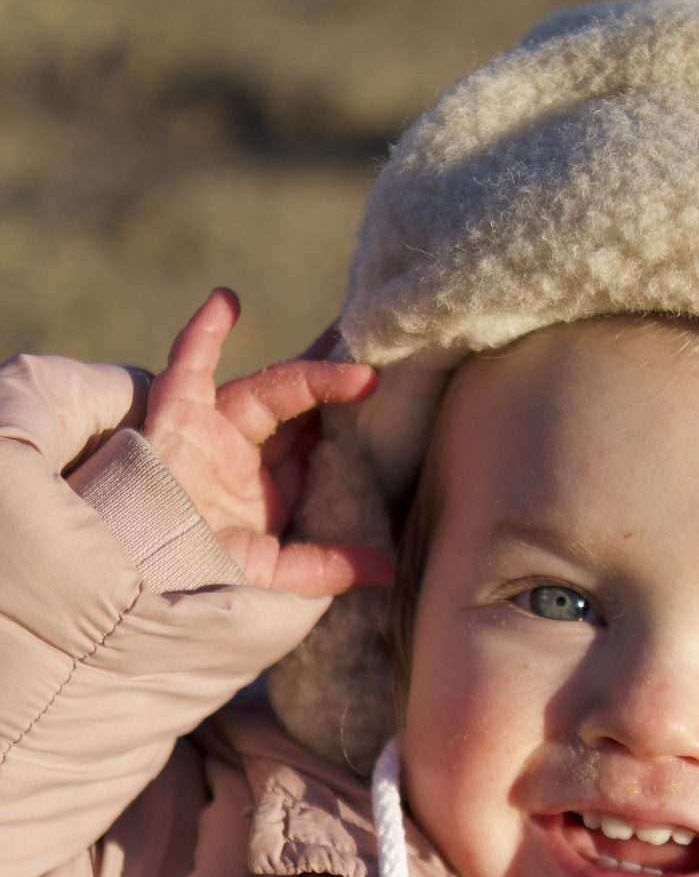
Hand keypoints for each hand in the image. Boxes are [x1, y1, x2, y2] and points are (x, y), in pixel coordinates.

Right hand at [141, 289, 391, 595]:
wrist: (130, 568)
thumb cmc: (192, 576)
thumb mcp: (268, 573)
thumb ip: (323, 567)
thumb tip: (387, 570)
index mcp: (269, 492)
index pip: (320, 451)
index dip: (352, 428)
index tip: (389, 404)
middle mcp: (245, 456)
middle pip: (303, 411)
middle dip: (339, 383)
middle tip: (382, 354)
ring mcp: (212, 431)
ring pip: (268, 386)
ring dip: (307, 365)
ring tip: (345, 335)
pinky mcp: (176, 414)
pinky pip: (189, 363)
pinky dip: (205, 333)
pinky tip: (227, 301)